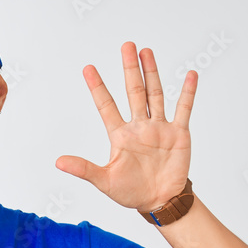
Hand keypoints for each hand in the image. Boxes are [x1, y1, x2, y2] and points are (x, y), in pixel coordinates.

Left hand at [55, 42, 196, 211]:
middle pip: (133, 91)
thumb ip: (84, 169)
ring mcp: (159, 128)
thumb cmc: (131, 192)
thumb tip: (58, 162)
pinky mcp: (178, 134)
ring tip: (146, 52)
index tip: (88, 68)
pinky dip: (187, 93)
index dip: (98, 87)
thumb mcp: (104, 181)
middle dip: (130, 69)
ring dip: (152, 73)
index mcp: (120, 135)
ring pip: (155, 95)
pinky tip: (189, 75)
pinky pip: (183, 109)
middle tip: (126, 45)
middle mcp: (139, 126)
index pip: (106, 105)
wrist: (159, 202)